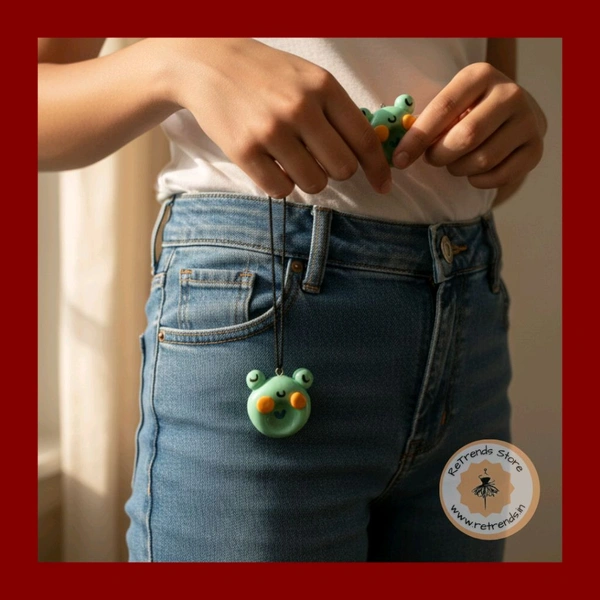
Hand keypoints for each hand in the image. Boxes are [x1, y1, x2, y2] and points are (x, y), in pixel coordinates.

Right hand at [160, 38, 390, 197]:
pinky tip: (271, 165)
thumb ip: (337, 111)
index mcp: (323, 87)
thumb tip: (367, 152)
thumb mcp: (309, 78)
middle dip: (335, 171)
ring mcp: (271, 131)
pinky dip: (281, 185)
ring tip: (291, 159)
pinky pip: (281, 191)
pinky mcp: (244, 151)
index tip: (382, 184)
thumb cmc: (266, 74)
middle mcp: (300, 108)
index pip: (364, 140)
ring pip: (314, 184)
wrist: (208, 63)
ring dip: (308, 179)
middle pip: (343, 169)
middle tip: (319, 159)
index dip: (378, 168)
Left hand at [392, 62, 545, 188]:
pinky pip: (498, 176)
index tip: (399, 160)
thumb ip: (425, 123)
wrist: (511, 118)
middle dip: (440, 155)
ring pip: (482, 160)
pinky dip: (477, 181)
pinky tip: (473, 171)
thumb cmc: (466, 113)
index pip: (444, 108)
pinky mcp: (535, 149)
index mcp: (481, 75)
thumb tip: (396, 151)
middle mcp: (510, 93)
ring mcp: (528, 121)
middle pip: (466, 136)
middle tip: (433, 158)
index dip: (417, 138)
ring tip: (455, 162)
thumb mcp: (448, 107)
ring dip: (457, 169)